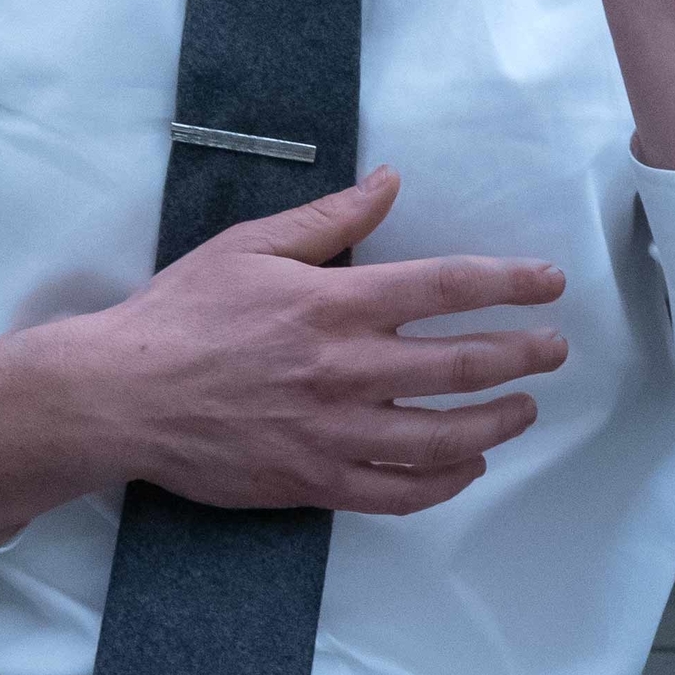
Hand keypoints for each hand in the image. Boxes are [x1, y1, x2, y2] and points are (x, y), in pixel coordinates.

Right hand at [0, 168, 567, 543]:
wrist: (120, 397)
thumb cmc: (180, 315)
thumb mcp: (249, 246)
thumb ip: (329, 219)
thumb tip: (389, 182)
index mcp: (332, 303)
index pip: (445, 287)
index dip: (508, 284)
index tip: (549, 283)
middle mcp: (345, 369)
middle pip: (462, 363)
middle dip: (523, 354)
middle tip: (554, 348)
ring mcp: (333, 432)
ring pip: (443, 436)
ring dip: (498, 421)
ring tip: (524, 409)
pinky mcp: (314, 482)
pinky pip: (399, 493)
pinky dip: (444, 481)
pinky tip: (466, 466)